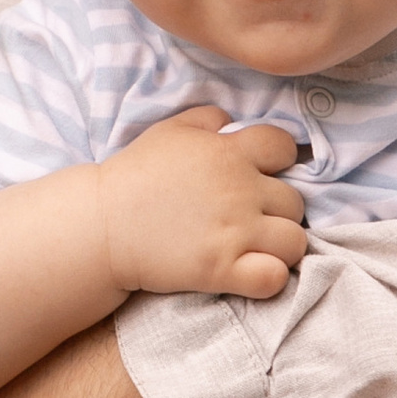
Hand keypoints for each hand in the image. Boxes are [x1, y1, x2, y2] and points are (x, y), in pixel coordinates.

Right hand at [98, 109, 307, 299]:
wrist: (101, 227)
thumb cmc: (135, 177)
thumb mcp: (168, 132)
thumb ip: (208, 119)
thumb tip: (233, 120)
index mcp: (227, 152)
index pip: (285, 147)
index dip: (280, 161)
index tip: (262, 175)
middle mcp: (238, 190)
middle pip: (295, 201)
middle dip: (278, 210)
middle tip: (253, 219)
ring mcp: (233, 232)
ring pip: (295, 241)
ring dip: (281, 246)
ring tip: (257, 247)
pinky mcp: (221, 270)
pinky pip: (275, 278)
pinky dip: (270, 278)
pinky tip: (252, 272)